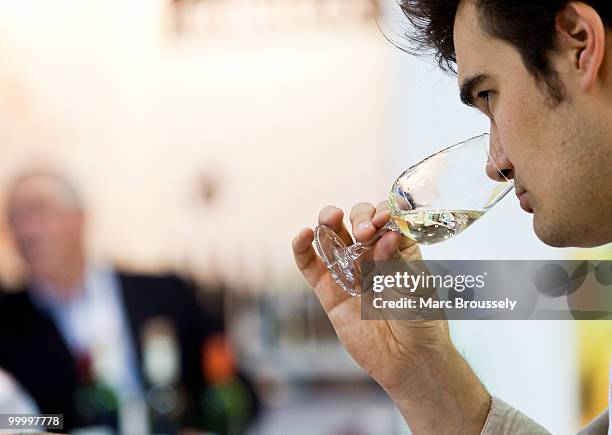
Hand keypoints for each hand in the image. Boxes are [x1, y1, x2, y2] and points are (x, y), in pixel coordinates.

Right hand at [292, 202, 450, 395]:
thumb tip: (386, 235)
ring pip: (332, 236)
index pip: (386, 218)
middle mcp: (372, 255)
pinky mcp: (330, 291)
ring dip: (328, 220)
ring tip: (330, 217)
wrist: (409, 360)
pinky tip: (302, 234)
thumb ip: (396, 260)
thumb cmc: (420, 321)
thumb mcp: (414, 286)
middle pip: (357, 220)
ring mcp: (349, 271)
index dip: (382, 213)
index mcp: (398, 248)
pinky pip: (311, 265)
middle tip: (365, 232)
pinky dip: (303, 248)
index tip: (384, 220)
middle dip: (359, 217)